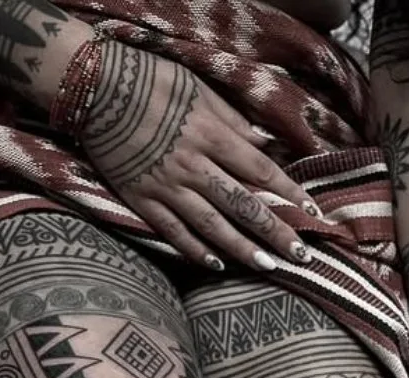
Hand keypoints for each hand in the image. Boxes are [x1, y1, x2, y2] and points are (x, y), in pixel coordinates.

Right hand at [80, 41, 324, 270]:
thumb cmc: (150, 79)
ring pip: (213, 225)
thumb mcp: (198, 89)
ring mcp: (167, 186)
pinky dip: (195, 250)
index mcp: (211, 135)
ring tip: (268, 267)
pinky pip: (173, 231)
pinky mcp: (142, 199)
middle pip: (244, 205)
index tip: (314, 214)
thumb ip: (232, 120)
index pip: (261, 170)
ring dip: (243, 249)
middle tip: (302, 256)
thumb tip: (264, 145)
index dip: (290, 194)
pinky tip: (216, 265)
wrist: (94, 87)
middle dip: (276, 233)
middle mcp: (194, 165)